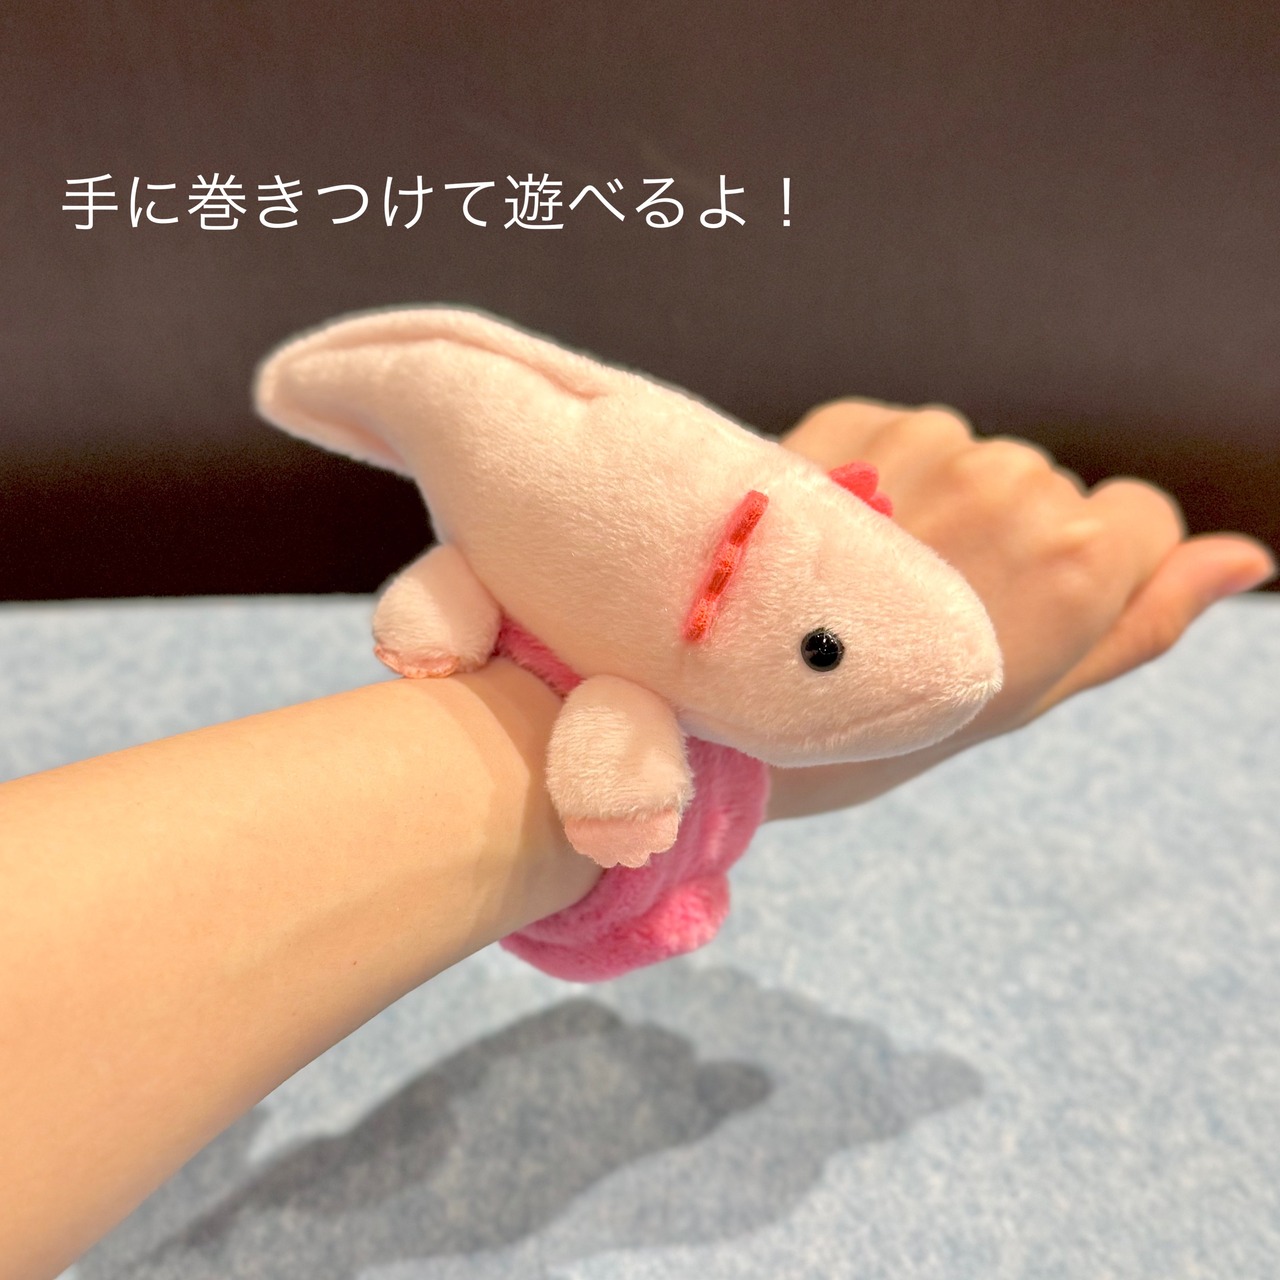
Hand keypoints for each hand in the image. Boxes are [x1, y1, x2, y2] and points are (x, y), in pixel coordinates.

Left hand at [765, 398, 1276, 819]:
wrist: (720, 700)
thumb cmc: (882, 720)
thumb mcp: (1027, 694)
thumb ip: (1143, 621)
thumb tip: (1246, 559)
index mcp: (1078, 561)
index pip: (1143, 518)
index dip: (1091, 571)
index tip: (1021, 611)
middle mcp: (1017, 481)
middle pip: (1052, 489)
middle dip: (1006, 540)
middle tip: (925, 613)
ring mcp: (932, 440)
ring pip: (975, 458)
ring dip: (940, 505)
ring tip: (869, 582)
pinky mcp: (854, 417)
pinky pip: (903, 432)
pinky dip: (881, 475)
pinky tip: (839, 539)